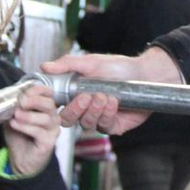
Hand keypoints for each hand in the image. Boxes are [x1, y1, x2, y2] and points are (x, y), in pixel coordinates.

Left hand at [0, 85, 60, 176]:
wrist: (19, 160)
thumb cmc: (19, 137)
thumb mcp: (9, 117)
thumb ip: (3, 105)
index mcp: (45, 108)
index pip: (48, 92)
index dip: (38, 90)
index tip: (24, 92)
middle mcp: (52, 117)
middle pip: (49, 103)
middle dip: (34, 100)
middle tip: (20, 102)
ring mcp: (52, 130)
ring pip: (46, 118)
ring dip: (29, 115)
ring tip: (15, 115)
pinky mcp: (48, 143)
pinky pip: (39, 132)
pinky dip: (26, 127)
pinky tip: (15, 125)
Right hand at [41, 48, 181, 134]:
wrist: (144, 73)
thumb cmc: (118, 67)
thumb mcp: (91, 62)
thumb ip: (68, 64)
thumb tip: (45, 66)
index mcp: (75, 94)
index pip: (56, 106)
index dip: (53, 105)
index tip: (57, 96)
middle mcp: (84, 109)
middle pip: (68, 120)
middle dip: (76, 109)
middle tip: (86, 97)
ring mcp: (98, 118)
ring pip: (86, 124)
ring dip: (94, 110)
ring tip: (104, 96)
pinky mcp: (113, 126)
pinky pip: (104, 126)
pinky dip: (107, 114)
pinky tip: (113, 102)